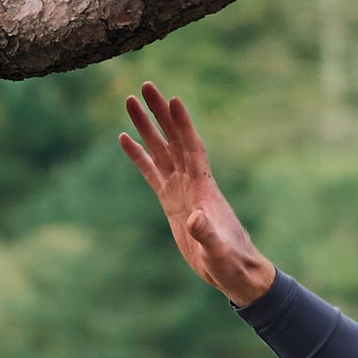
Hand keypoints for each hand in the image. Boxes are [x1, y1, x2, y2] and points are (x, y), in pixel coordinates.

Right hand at [119, 83, 273, 305]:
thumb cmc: (230, 262)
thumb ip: (207, 235)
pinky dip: (139, 155)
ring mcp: (181, 190)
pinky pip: (152, 172)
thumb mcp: (218, 252)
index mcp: (204, 188)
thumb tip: (195, 218)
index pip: (192, 148)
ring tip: (130, 101)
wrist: (233, 271)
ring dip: (146, 126)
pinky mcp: (171, 202)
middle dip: (160, 113)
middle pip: (174, 139)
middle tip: (144, 86)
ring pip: (161, 150)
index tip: (173, 100)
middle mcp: (192, 182)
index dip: (183, 125)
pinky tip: (124, 138)